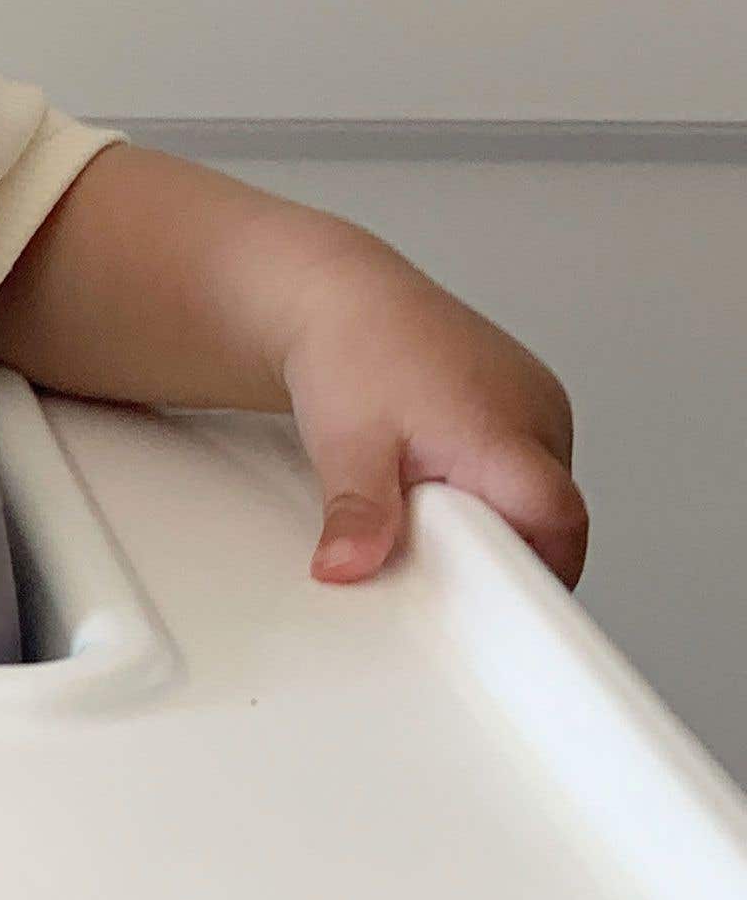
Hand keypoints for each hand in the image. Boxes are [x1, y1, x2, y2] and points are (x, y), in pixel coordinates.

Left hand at [280, 248, 586, 589]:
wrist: (344, 297)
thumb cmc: (351, 353)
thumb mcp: (345, 446)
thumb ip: (357, 515)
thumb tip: (348, 567)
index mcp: (504, 432)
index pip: (556, 526)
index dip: (535, 572)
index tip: (496, 603)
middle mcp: (538, 414)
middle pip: (551, 516)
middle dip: (503, 546)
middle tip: (439, 549)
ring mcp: (541, 402)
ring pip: (541, 489)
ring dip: (497, 510)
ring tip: (431, 496)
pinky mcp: (533, 397)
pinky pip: (531, 460)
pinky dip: (496, 480)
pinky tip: (446, 472)